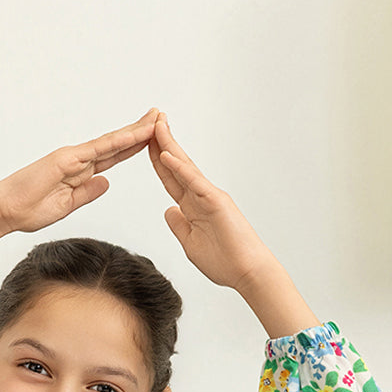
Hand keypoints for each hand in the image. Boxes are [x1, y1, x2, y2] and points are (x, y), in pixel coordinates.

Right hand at [0, 110, 159, 234]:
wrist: (6, 210)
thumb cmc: (30, 210)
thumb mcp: (68, 205)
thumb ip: (88, 193)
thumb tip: (107, 183)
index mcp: (81, 172)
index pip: (114, 157)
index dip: (135, 147)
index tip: (153, 139)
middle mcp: (79, 159)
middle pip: (117, 144)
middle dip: (140, 132)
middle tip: (162, 117)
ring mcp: (73, 157)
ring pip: (112, 141)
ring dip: (135, 130)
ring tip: (157, 118)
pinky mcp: (66, 159)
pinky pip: (98, 149)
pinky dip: (118, 141)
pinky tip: (135, 135)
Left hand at [149, 115, 275, 290]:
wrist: (246, 273)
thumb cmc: (224, 261)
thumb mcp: (190, 243)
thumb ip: (179, 225)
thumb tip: (169, 210)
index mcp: (193, 207)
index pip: (171, 178)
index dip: (157, 160)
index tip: (144, 142)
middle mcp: (201, 196)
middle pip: (176, 165)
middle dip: (162, 142)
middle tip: (152, 119)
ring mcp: (209, 196)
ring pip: (185, 166)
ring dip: (169, 145)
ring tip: (157, 125)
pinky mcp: (217, 202)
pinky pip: (194, 181)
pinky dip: (180, 168)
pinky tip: (167, 154)